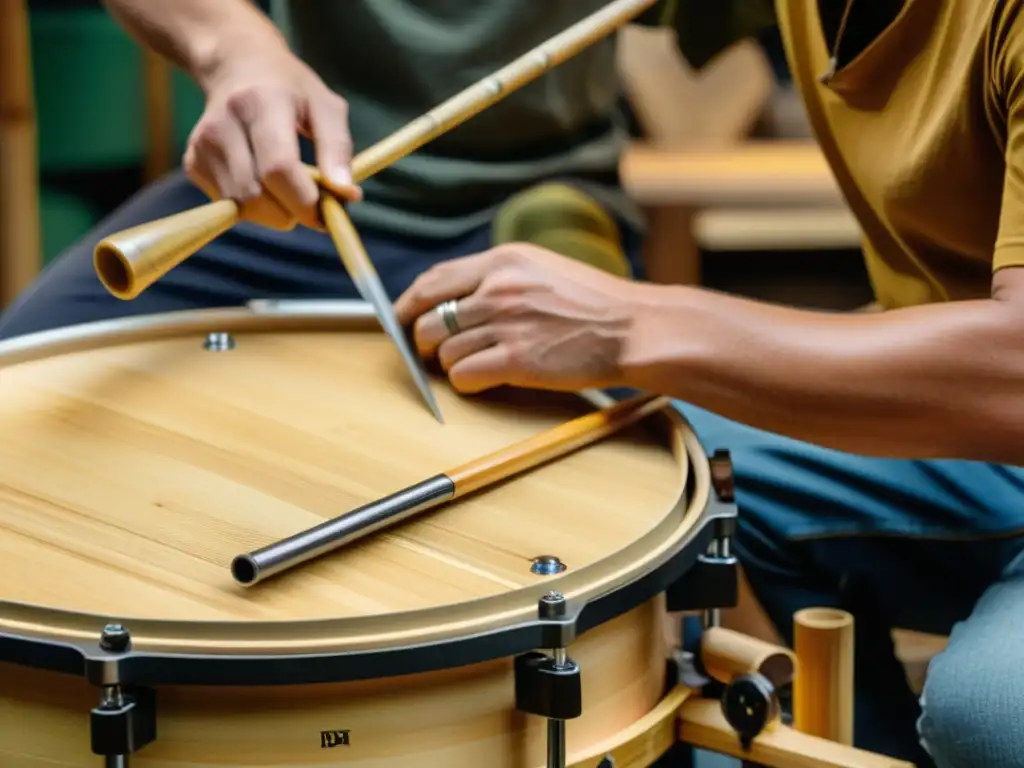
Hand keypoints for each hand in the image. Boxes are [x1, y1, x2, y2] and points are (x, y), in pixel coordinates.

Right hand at [183, 46, 361, 230]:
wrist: (235, 65)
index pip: (278, 167)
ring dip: (273, 212)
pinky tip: (261, 180)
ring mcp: (202, 144)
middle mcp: (224, 123)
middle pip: (256, 195)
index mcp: (261, 102)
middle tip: (310, 202)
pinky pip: (229, 204)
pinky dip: (253, 206)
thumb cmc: (291, 90)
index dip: (303, 200)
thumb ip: (338, 149)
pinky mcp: (192, 162)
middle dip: (290, 212)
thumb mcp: (326, 106)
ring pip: (242, 206)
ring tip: (287, 187)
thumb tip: (347, 195)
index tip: (325, 214)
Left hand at [394, 244, 654, 393]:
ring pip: (443, 352)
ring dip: (451, 364)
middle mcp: (498, 289)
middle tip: (433, 354)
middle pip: (428, 320)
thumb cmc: (594, 303)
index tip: (401, 319)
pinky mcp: (517, 360)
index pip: (433, 281)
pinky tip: (485, 380)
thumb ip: (498, 277)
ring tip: (474, 365)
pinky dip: (467, 382)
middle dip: (424, 343)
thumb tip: (454, 299)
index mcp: (503, 261)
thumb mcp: (542, 268)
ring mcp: (506, 324)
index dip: (408, 305)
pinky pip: (464, 376)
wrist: (634, 328)